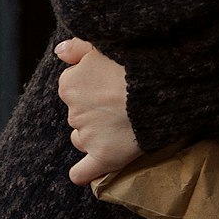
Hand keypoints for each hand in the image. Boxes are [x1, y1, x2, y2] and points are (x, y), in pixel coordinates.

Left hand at [55, 38, 141, 184]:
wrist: (160, 88)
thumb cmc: (134, 62)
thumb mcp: (103, 45)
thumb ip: (77, 47)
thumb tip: (58, 52)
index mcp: (70, 85)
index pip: (72, 88)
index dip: (91, 86)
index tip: (109, 84)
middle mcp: (74, 112)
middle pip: (78, 115)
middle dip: (94, 111)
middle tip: (120, 104)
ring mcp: (88, 137)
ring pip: (82, 139)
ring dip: (93, 136)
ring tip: (119, 127)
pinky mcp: (103, 157)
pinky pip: (82, 173)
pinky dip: (83, 173)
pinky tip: (88, 172)